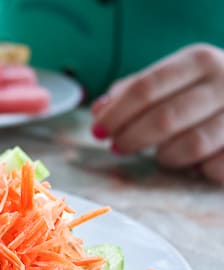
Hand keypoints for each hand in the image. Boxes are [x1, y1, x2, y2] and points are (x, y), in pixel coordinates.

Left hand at [91, 43, 223, 184]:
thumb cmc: (204, 90)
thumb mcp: (172, 79)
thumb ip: (133, 91)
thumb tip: (99, 111)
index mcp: (198, 60)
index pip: (145, 89)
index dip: (115, 115)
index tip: (97, 132)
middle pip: (164, 119)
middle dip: (132, 139)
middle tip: (117, 148)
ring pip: (191, 145)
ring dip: (165, 156)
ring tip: (160, 154)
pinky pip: (215, 167)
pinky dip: (198, 170)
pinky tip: (196, 163)